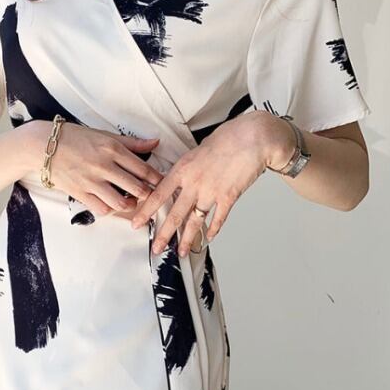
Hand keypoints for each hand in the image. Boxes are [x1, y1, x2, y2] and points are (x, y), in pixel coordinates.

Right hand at [30, 119, 164, 216]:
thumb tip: (155, 143)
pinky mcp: (79, 193)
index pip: (143, 168)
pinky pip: (101, 209)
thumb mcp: (104, 135)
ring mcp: (91, 181)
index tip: (162, 183)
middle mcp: (104, 166)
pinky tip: (112, 205)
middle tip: (150, 195)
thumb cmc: (75, 138)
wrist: (43, 146)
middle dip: (148, 195)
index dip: (157, 179)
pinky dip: (110, 210)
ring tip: (131, 202)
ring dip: (130, 205)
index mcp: (113, 149)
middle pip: (137, 188)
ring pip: (121, 202)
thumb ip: (131, 143)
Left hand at [130, 112, 295, 255]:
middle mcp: (194, 183)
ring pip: (195, 221)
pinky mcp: (229, 197)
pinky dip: (213, 230)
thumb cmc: (227, 137)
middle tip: (156, 248)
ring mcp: (212, 192)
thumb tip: (180, 178)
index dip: (146, 212)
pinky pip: (218, 218)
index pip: (158, 195)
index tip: (136, 223)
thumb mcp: (197, 150)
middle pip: (175, 214)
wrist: (252, 137)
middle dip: (163, 235)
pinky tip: (208, 238)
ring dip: (187, 239)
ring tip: (182, 252)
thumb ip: (187, 168)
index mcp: (183, 169)